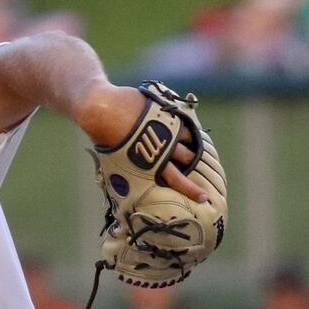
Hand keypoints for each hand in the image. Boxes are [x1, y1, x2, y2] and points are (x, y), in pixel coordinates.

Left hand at [81, 84, 208, 202]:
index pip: (177, 181)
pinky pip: (183, 123)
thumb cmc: (106, 142)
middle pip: (188, 160)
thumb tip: (126, 193)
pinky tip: (185, 129)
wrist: (104, 111)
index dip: (192, 190)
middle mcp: (163, 149)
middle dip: (193, 164)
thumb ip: (129, 177)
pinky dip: (185, 127)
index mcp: (152, 166)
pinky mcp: (166, 114)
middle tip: (199, 168)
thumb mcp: (116, 165)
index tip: (204, 197)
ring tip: (191, 146)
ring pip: (188, 140)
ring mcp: (167, 130)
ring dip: (191, 144)